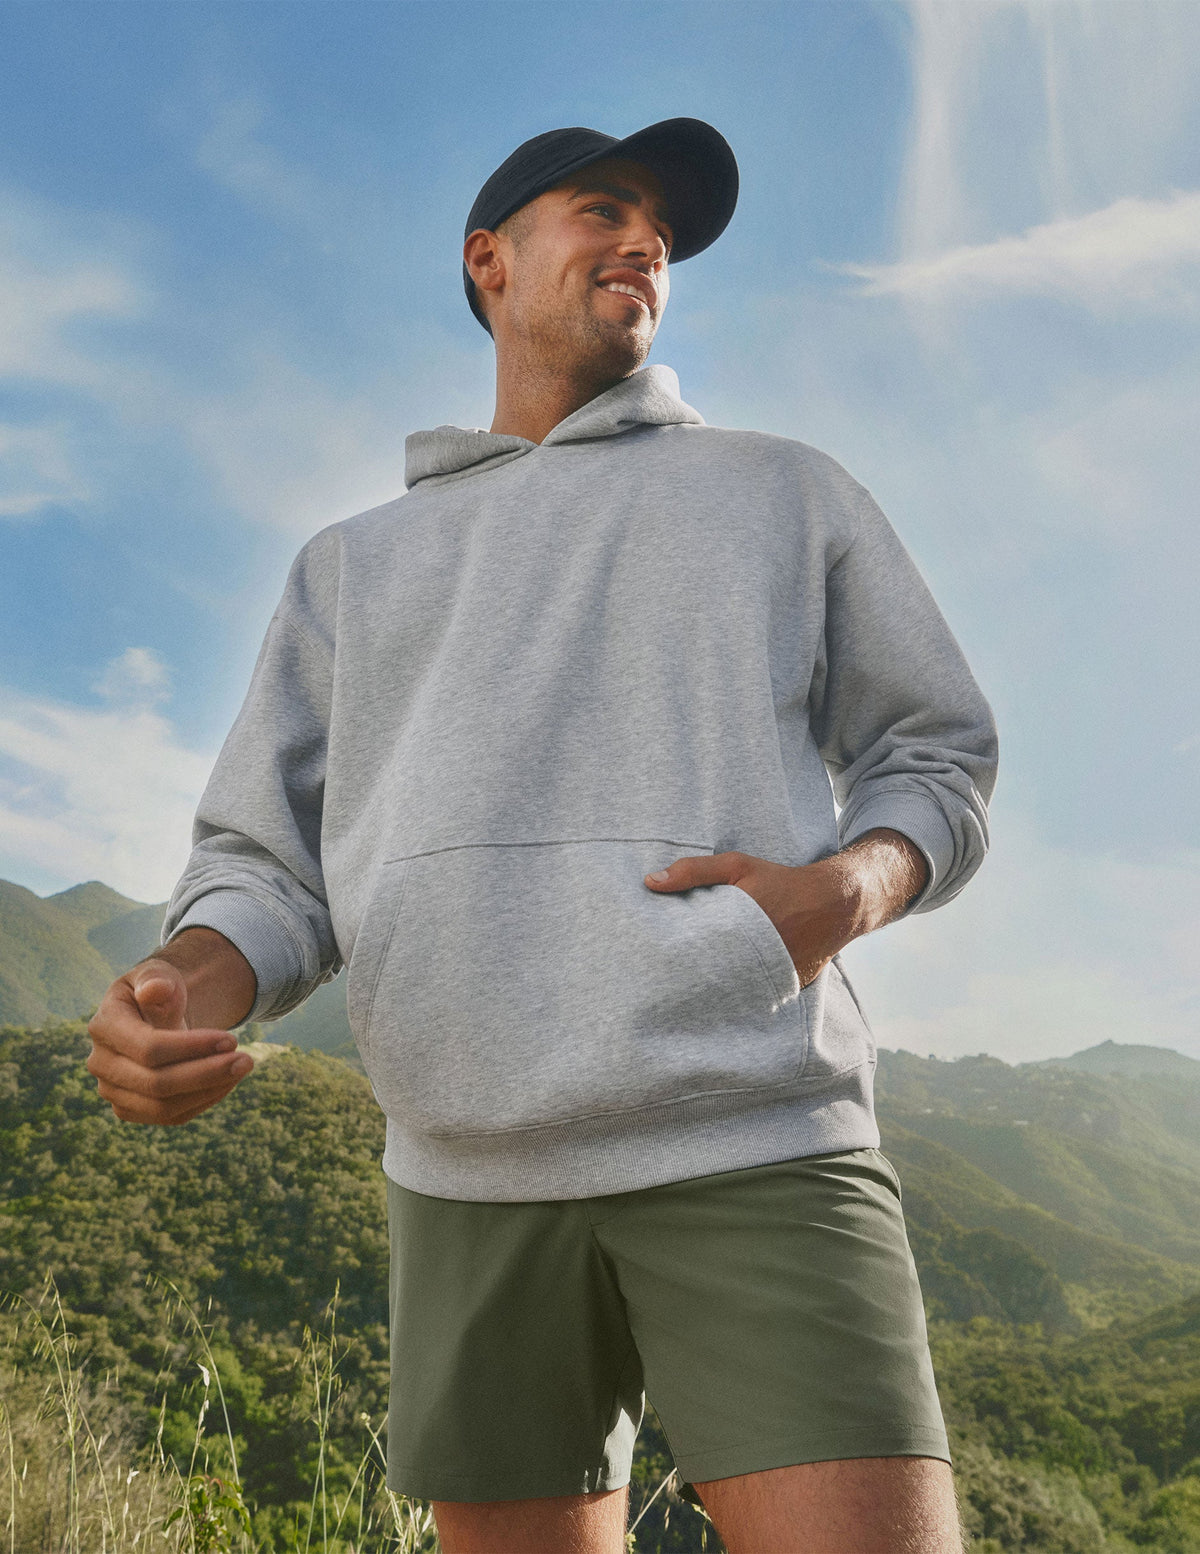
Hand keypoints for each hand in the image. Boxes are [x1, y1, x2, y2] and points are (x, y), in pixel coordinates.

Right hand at [86, 958, 254, 1125]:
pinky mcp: (130, 1109)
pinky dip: (203, 1101)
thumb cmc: (159, 990)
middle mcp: (100, 1063)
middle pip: (156, 1084)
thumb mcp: (159, 974)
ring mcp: (112, 1090)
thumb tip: (156, 989)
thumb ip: (157, 978)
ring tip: (242, 1068)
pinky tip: (227, 1081)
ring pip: (162, 1107)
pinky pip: (169, 1116)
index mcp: (104, 1025)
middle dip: (206, 1074)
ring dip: (208, 1091)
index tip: (232, 1039)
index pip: (148, 1048)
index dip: (192, 1048)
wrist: (154, 1013)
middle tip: (247, 1060)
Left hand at [644, 851, 861, 988]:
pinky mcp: (787, 987)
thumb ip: (692, 871)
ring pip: (733, 991)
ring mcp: (773, 976)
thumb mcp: (736, 865)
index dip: (675, 960)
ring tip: (690, 996)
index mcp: (738, 927)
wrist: (834, 903)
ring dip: (716, 990)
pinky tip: (725, 995)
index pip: (695, 953)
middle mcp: (756, 955)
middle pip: (711, 976)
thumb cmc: (780, 881)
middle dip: (691, 979)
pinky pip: (757, 996)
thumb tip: (650, 882)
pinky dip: (743, 995)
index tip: (656, 963)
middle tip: (665, 986)